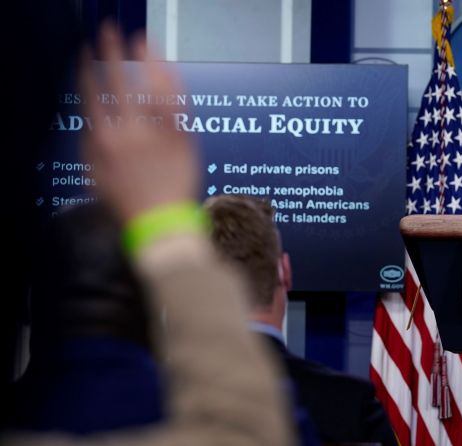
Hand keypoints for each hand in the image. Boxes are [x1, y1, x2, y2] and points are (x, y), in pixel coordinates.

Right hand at [79, 22, 199, 222]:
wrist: (162, 223)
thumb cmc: (127, 203)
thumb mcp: (96, 177)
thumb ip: (91, 146)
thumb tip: (92, 122)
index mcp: (103, 141)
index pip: (91, 95)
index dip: (88, 69)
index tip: (88, 50)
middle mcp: (129, 133)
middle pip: (118, 83)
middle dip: (112, 52)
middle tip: (111, 31)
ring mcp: (158, 135)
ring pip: (151, 88)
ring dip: (146, 60)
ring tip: (143, 40)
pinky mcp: (182, 139)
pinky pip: (178, 105)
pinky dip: (173, 82)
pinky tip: (169, 67)